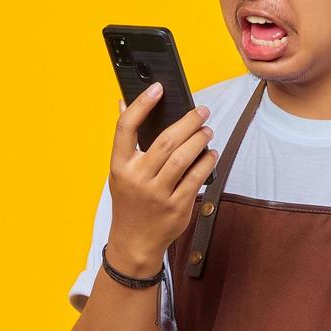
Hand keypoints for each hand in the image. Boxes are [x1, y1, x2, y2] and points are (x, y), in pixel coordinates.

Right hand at [107, 85, 218, 274]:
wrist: (134, 242)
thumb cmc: (129, 201)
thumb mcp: (119, 172)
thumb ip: (125, 140)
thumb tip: (123, 102)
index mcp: (119, 166)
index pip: (126, 128)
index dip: (141, 104)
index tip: (157, 88)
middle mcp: (137, 179)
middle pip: (165, 141)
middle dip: (187, 121)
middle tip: (201, 111)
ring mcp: (157, 195)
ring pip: (184, 158)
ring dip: (200, 139)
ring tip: (207, 130)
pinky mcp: (177, 207)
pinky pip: (196, 178)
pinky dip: (207, 162)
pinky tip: (210, 154)